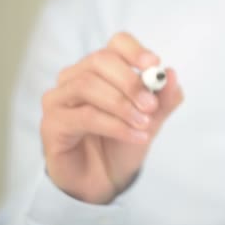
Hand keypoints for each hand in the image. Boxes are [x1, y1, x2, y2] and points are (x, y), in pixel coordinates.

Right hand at [40, 32, 183, 203]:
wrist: (104, 180)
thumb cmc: (122, 143)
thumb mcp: (151, 120)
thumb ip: (164, 99)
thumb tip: (172, 75)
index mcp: (101, 69)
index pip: (116, 44)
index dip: (134, 50)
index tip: (154, 64)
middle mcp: (75, 77)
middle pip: (100, 61)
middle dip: (129, 81)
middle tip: (151, 104)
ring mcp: (59, 98)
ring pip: (87, 85)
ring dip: (122, 105)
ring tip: (144, 124)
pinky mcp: (51, 123)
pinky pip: (84, 116)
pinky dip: (115, 126)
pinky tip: (136, 137)